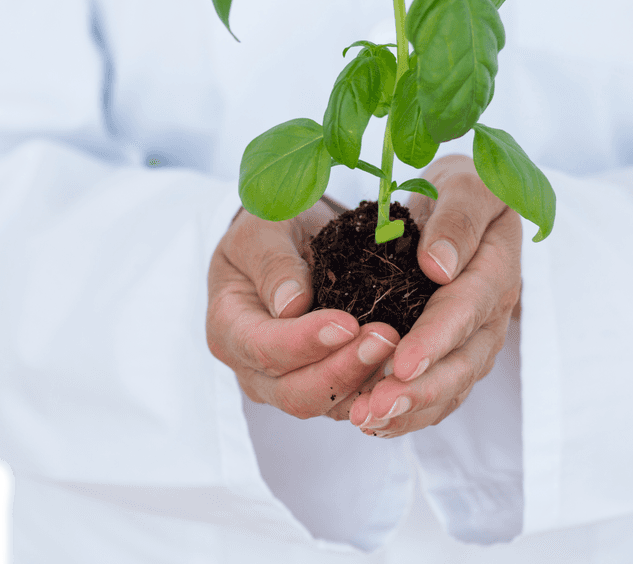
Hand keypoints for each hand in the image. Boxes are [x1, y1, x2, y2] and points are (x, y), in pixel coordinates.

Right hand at [206, 198, 399, 420]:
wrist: (292, 239)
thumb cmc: (271, 229)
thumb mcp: (264, 229)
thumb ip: (273, 263)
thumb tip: (290, 305)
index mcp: (228, 326)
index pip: (263, 347)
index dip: (305, 341)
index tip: (347, 323)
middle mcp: (251, 367)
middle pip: (294, 391)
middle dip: (342, 369)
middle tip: (385, 339)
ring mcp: (284, 383)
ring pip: (325, 403)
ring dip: (365, 383)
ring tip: (402, 351)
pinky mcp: (319, 386)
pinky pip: (348, 402)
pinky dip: (376, 390)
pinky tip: (404, 369)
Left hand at [350, 154, 521, 436]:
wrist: (465, 202)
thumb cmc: (463, 187)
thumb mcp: (466, 184)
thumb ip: (457, 221)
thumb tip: (438, 267)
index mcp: (496, 268)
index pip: (467, 310)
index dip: (436, 340)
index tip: (403, 363)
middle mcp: (491, 314)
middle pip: (463, 363)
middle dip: (419, 391)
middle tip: (374, 409)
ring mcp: (476, 339)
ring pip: (450, 388)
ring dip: (410, 411)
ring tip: (364, 422)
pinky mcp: (455, 354)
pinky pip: (438, 394)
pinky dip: (408, 413)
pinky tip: (372, 424)